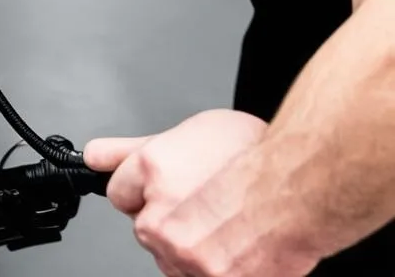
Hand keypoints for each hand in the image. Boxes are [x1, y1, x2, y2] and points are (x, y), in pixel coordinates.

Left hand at [84, 109, 311, 276]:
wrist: (303, 187)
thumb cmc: (251, 154)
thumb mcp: (186, 132)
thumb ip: (129, 150)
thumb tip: (92, 157)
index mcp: (149, 172)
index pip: (118, 191)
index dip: (145, 187)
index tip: (171, 186)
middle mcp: (160, 215)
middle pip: (145, 227)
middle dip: (169, 218)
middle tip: (206, 202)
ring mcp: (184, 255)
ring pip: (170, 258)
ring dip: (191, 248)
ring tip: (225, 223)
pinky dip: (214, 269)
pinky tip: (235, 247)